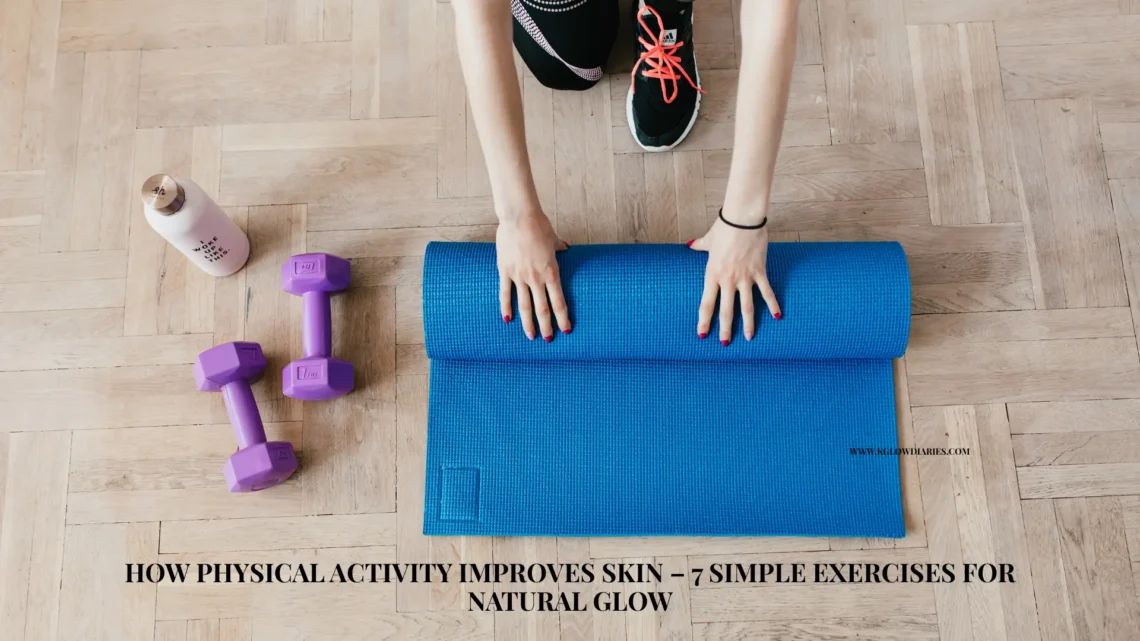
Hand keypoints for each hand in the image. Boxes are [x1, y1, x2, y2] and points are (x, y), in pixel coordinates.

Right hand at [497, 212, 570, 340]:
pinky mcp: (505, 271)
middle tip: (549, 339)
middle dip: (546, 326)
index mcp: (551, 272)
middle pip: (542, 309)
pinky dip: (506, 308)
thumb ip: (559, 247)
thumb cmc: (539, 225)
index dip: (563, 318)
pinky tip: (507, 320)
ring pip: (524, 306)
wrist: (519, 217)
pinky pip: (505, 293)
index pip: (559, 301)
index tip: (566, 330)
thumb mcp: (553, 238)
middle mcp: (536, 278)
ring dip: (528, 323)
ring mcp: (519, 276)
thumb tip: (566, 248)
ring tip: (531, 336)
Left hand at [688, 215, 781, 343]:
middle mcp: (727, 280)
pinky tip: (777, 317)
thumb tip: (689, 245)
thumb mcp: (708, 239)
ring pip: (746, 307)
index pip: (706, 304)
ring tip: (749, 338)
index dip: (704, 321)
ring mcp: (745, 277)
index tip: (702, 334)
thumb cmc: (724, 228)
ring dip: (749, 324)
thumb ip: (699, 246)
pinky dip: (773, 305)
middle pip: (726, 311)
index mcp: (712, 274)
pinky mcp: (759, 272)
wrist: (742, 219)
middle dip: (725, 329)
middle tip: (725, 344)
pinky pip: (767, 292)